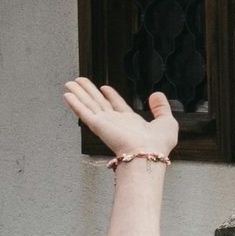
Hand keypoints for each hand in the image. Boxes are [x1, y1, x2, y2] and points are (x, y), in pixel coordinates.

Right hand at [63, 80, 177, 158]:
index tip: (104, 87)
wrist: (148, 153)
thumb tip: (157, 95)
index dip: (111, 95)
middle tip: (80, 81)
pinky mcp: (97, 125)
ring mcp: (105, 123)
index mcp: (131, 122)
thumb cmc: (158, 145)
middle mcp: (116, 122)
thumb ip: (162, 108)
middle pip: (99, 102)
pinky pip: (83, 112)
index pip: (118, 105)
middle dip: (89, 91)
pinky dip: (75, 103)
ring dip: (79, 93)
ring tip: (70, 83)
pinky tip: (67, 95)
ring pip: (89, 104)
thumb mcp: (167, 122)